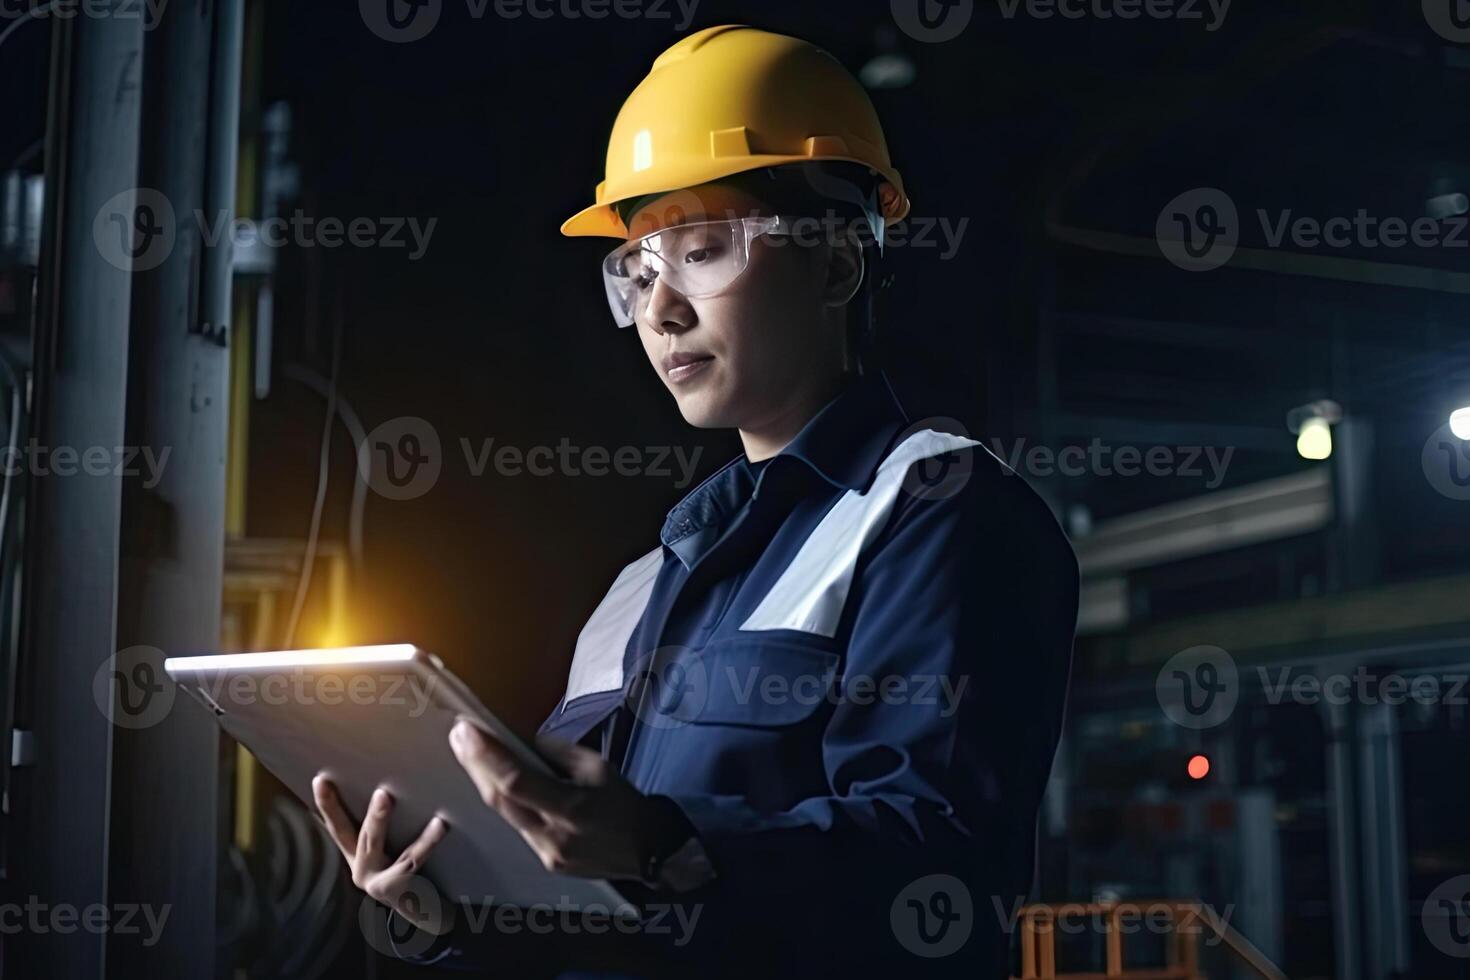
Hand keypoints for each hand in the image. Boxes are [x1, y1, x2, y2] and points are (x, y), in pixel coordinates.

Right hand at [312, 776, 454, 935]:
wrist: (430, 911)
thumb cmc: (412, 872)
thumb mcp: (393, 849)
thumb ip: (386, 825)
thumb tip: (390, 781)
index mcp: (356, 855)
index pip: (337, 825)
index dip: (326, 804)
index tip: (320, 778)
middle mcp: (360, 869)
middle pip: (348, 833)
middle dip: (337, 807)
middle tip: (346, 782)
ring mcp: (375, 882)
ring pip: (374, 845)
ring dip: (377, 818)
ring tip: (385, 795)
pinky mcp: (396, 890)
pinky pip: (411, 859)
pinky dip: (426, 841)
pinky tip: (439, 823)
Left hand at [448, 720, 687, 881]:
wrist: (649, 851)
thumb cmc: (625, 804)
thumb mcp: (598, 767)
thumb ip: (557, 753)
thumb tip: (522, 742)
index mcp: (572, 807)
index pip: (516, 781)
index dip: (485, 756)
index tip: (466, 730)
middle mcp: (554, 835)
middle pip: (500, 800)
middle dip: (475, 765)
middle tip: (460, 736)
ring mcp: (547, 854)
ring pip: (504, 815)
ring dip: (485, 783)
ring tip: (472, 753)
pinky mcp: (545, 862)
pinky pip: (518, 827)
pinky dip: (506, 803)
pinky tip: (496, 783)